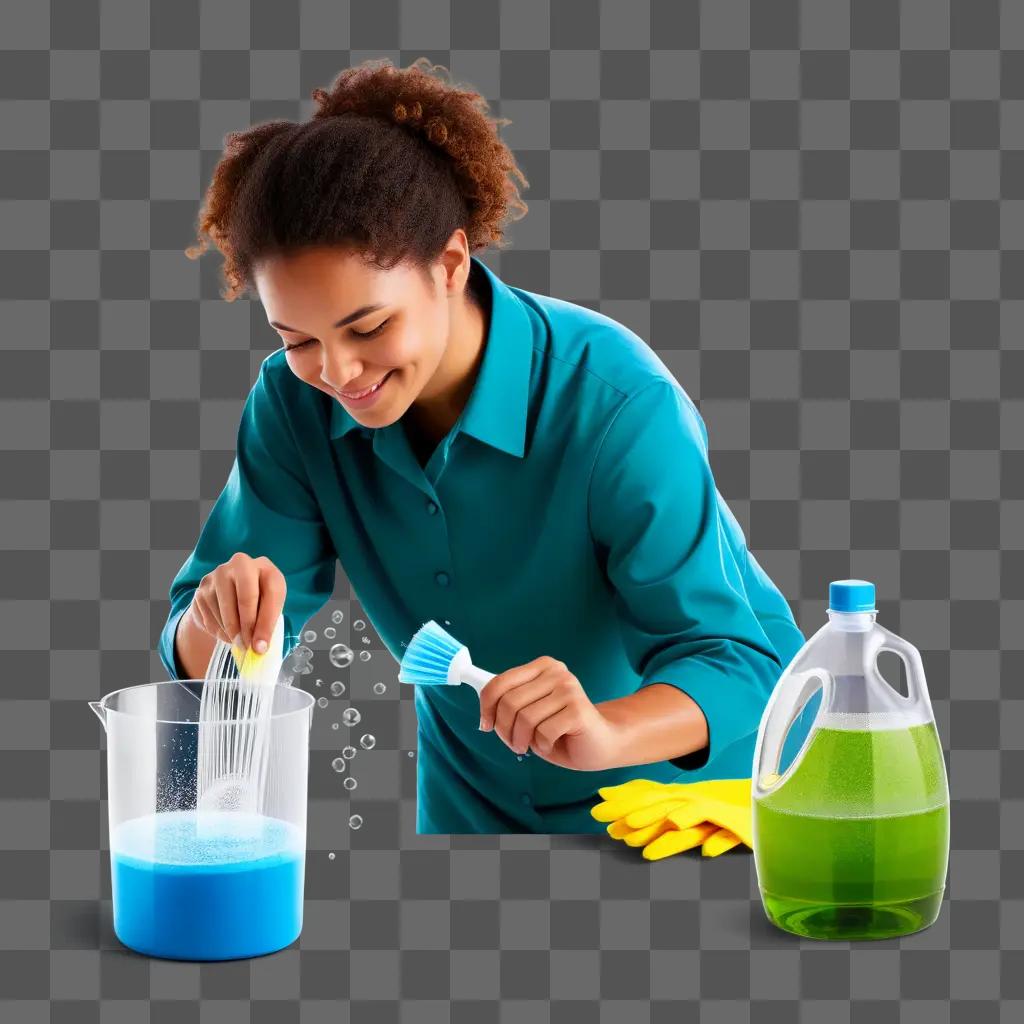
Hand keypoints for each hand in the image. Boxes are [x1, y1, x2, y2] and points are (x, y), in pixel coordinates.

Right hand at [187, 552, 285, 653]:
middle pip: (245, 598)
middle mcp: (241, 564)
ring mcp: (217, 574)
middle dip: (246, 627)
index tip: (261, 648)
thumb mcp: (269, 607)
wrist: (230, 592)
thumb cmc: (258, 600)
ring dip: (231, 633)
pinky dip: (218, 631)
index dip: (266, 624)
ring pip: (224, 611)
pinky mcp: (201, 589)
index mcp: (265, 567)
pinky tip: (225, 633)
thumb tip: (258, 648)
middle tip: (246, 646)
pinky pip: (209, 617)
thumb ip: (267, 624)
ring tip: (238, 640)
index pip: (269, 595)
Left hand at [478, 656, 623, 770]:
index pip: (499, 682)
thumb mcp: (530, 712)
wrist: (600, 743)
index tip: (486, 724)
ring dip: (522, 741)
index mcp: (542, 667)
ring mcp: (569, 689)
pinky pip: (543, 733)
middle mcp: (556, 672)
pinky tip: (553, 744)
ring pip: (525, 719)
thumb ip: (510, 704)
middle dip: (504, 730)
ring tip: (533, 745)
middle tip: (514, 743)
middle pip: (509, 702)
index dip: (486, 706)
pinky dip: (542, 746)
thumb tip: (484, 712)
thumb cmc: (560, 729)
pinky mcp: (578, 710)